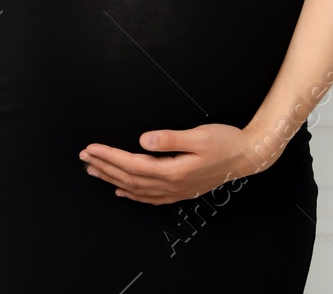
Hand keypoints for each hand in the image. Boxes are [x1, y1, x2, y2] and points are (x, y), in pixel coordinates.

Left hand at [78, 124, 277, 204]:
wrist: (248, 157)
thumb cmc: (225, 142)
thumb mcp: (199, 135)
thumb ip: (171, 138)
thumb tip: (144, 140)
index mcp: (174, 170)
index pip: (132, 164)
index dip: (109, 156)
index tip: (91, 148)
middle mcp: (172, 185)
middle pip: (130, 178)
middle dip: (104, 167)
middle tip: (83, 157)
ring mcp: (177, 191)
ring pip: (137, 189)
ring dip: (113, 179)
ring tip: (93, 170)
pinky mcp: (181, 190)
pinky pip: (151, 197)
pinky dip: (133, 194)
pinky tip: (121, 191)